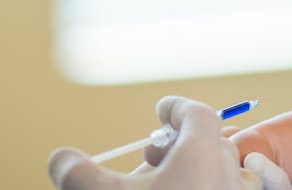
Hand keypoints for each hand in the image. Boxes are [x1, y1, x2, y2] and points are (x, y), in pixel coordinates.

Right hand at [48, 96, 261, 189]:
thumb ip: (78, 175)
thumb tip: (59, 157)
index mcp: (204, 156)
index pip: (198, 115)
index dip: (177, 109)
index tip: (161, 110)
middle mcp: (232, 177)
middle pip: (211, 145)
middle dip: (180, 146)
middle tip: (152, 156)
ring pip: (226, 176)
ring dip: (198, 173)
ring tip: (164, 186)